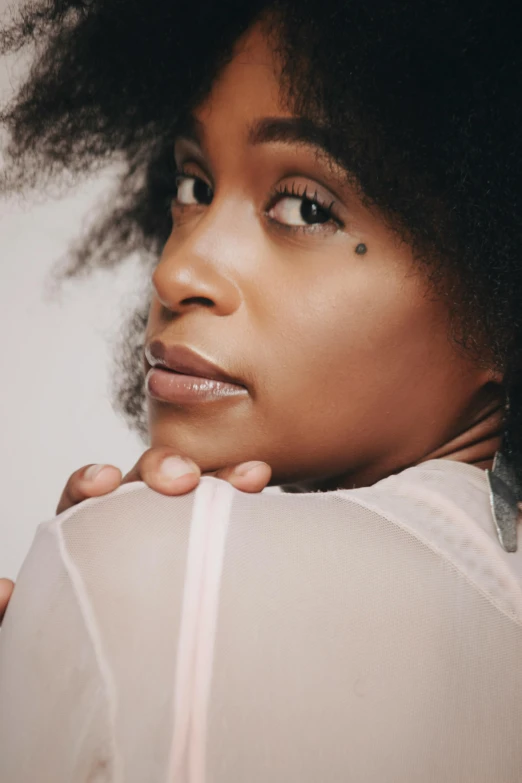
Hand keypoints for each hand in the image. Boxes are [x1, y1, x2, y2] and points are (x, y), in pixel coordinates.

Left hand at [0, 448, 270, 624]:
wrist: (128, 686)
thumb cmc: (78, 648)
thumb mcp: (32, 637)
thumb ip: (8, 617)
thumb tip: (3, 588)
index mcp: (86, 534)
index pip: (81, 498)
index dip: (89, 482)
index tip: (101, 482)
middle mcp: (133, 525)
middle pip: (144, 481)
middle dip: (163, 468)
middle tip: (184, 478)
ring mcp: (177, 534)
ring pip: (197, 493)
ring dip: (219, 479)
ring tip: (252, 476)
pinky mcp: (210, 550)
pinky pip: (228, 520)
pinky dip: (242, 496)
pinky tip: (260, 484)